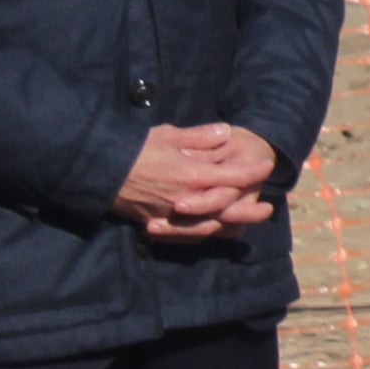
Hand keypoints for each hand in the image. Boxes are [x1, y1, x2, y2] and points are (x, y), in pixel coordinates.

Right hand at [115, 122, 281, 239]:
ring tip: (246, 225)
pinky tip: (212, 231)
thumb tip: (226, 132)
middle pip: (226, 209)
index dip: (252, 172)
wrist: (100, 172)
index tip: (267, 167)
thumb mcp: (168, 135)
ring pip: (209, 226)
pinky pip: (186, 235)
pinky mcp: (159, 223)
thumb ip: (199, 137)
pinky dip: (203, 234)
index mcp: (192, 174)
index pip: (232, 176)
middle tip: (269, 209)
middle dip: (249, 209)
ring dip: (230, 225)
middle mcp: (186, 199)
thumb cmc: (135, 149)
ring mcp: (172, 215)